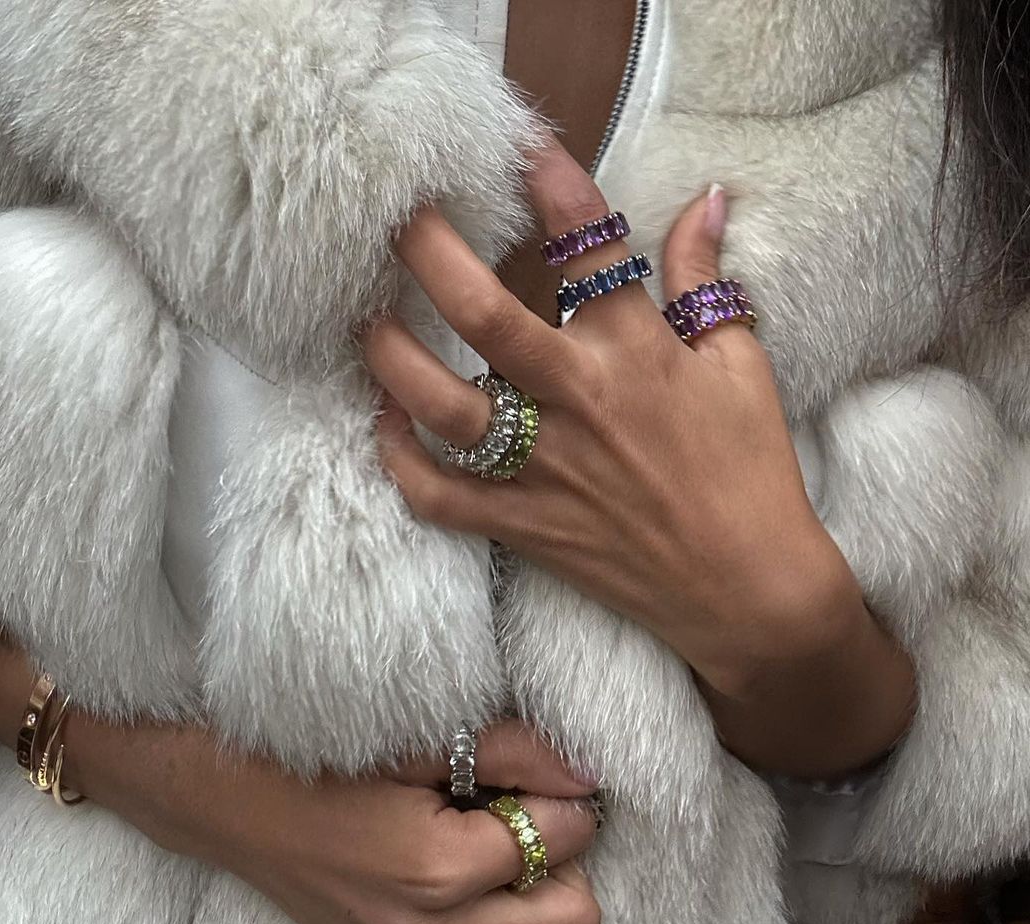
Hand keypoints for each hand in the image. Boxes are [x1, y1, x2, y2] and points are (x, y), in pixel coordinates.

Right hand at [67, 714, 600, 923]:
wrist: (226, 803)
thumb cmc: (318, 758)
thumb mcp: (417, 740)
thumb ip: (515, 752)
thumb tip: (590, 774)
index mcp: (440, 869)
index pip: (569, 837)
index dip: (565, 797)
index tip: (532, 778)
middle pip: (576, 917)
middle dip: (564, 861)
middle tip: (518, 819)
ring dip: (536, 914)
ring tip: (492, 863)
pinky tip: (456, 894)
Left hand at [363, 139, 857, 698]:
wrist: (747, 589)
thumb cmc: (751, 475)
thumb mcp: (739, 366)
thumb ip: (704, 281)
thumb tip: (706, 199)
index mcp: (636, 354)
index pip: (587, 245)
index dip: (550, 182)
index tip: (519, 142)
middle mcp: (579, 402)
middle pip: (483, 314)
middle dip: (429, 253)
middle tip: (396, 219)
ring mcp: (543, 469)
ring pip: (441, 405)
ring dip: (391, 357)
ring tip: (364, 321)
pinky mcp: (522, 526)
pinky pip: (438, 497)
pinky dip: (400, 462)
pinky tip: (384, 425)